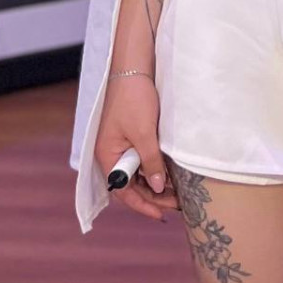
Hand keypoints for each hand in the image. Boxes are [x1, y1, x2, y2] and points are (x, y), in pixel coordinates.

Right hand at [95, 75, 180, 222]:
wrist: (133, 67)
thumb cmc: (133, 97)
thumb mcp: (144, 132)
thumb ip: (150, 161)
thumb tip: (158, 187)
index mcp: (106, 155)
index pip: (123, 191)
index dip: (142, 205)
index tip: (161, 215)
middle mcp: (111, 154)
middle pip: (130, 185)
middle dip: (152, 196)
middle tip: (176, 204)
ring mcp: (120, 145)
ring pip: (137, 174)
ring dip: (154, 184)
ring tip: (176, 192)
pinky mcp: (131, 136)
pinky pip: (141, 160)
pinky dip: (154, 169)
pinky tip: (169, 174)